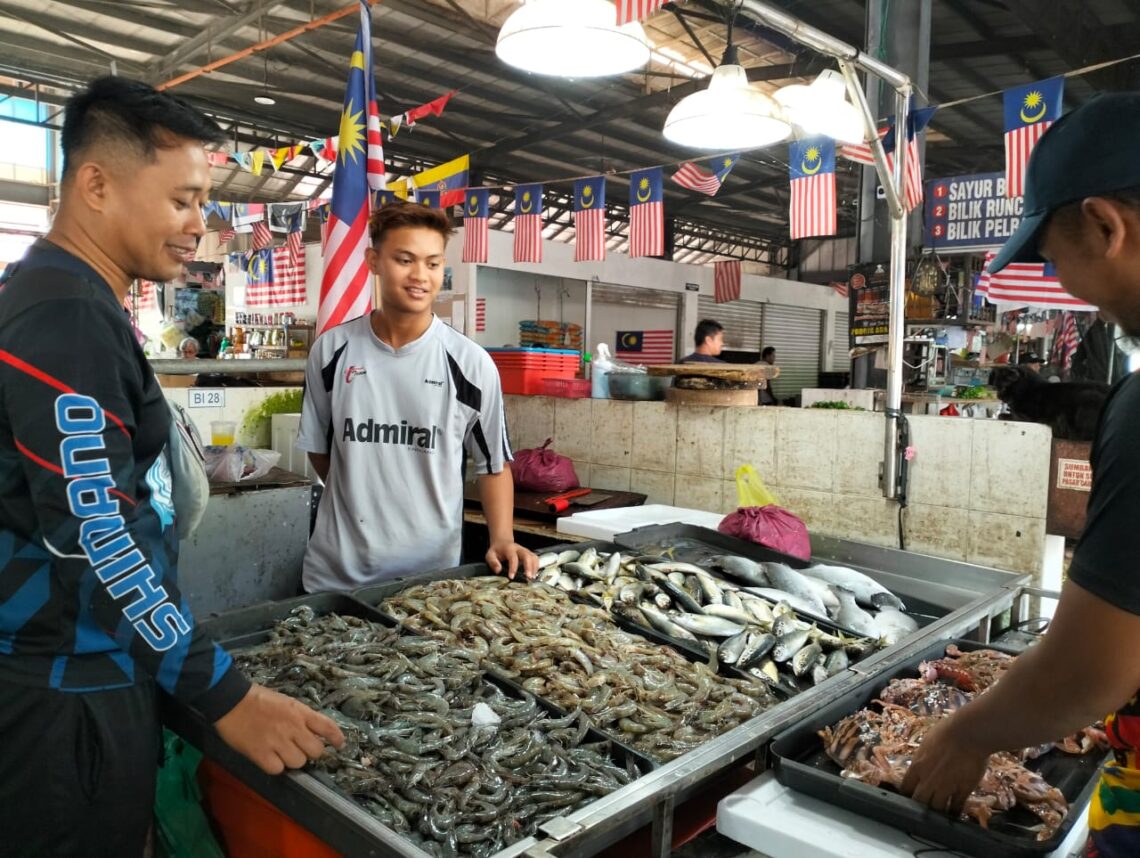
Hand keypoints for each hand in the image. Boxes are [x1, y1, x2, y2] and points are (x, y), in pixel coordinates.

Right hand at [214, 684, 344, 774]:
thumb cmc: (258, 699)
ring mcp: (277, 741)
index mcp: (300, 712)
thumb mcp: (286, 702)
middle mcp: (293, 727)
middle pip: (316, 751)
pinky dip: (275, 766)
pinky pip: (277, 769)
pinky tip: (268, 758)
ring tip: (281, 753)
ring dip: (292, 760)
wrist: (231, 701)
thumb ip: (300, 717)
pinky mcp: (261, 754)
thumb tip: (312, 732)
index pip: (327, 726)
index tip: (339, 744)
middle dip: (310, 752)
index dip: (336, 737)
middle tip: (299, 749)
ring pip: (299, 762)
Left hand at [486, 540, 537, 580]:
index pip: (513, 557)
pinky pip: (536, 560)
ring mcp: (526, 551)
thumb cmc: (496, 551)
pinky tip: (533, 575)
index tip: (511, 577)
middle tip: (528, 578)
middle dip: (529, 567)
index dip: (513, 567)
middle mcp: (519, 549)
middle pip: (527, 556)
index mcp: (509, 549)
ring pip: (533, 557)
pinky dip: (536, 567)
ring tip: (531, 578)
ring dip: (534, 568)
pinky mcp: (529, 554)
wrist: (502, 543)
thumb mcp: (490, 555)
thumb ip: (493, 562)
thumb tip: (498, 570)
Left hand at [899, 715, 990, 815]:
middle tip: (925, 807)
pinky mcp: (963, 790)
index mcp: (917, 766)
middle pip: (919, 802)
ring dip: (938, 811)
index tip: (910, 796)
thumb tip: (921, 763)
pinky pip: (956, 807)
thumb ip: (923, 757)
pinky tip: (955, 813)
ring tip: (940, 814)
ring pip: (937, 809)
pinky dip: (955, 811)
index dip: (907, 794)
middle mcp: (928, 780)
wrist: (968, 733)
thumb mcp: (926, 743)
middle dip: (921, 806)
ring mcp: (946, 787)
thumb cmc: (946, 732)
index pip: (905, 788)